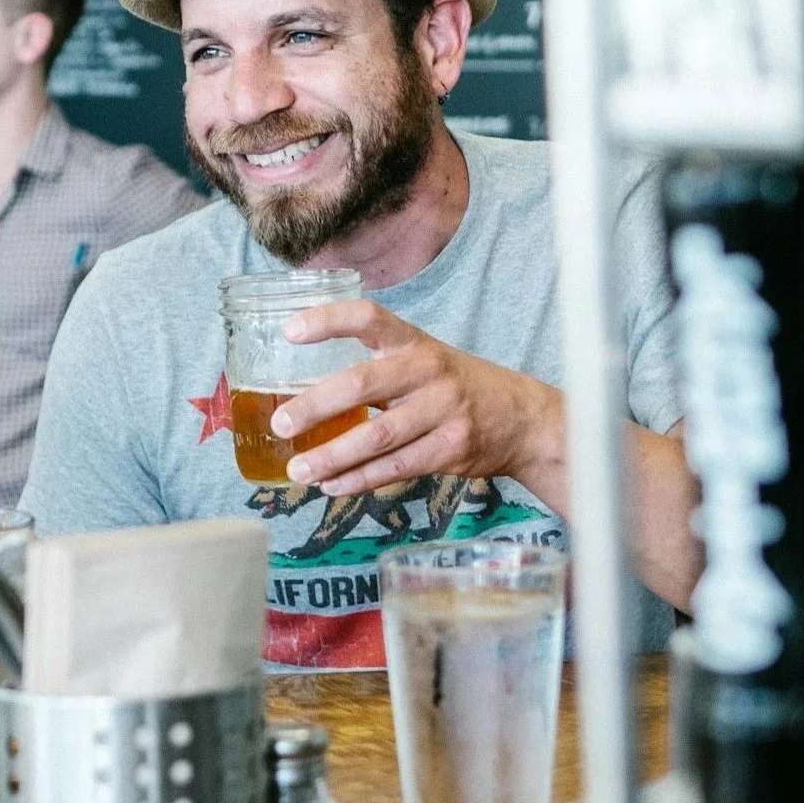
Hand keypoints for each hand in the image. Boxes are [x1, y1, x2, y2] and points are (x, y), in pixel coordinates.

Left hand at [269, 300, 556, 497]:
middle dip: (315, 406)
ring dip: (332, 456)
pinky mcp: (451, 448)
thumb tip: (300, 397)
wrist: (522, 419)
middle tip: (281, 425)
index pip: (368, 317)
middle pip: (362, 385)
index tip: (289, 333)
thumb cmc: (453, 387)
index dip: (328, 320)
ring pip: (377, 436)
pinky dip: (359, 479)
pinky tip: (332, 485)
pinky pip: (396, 467)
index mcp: (413, 342)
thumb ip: (375, 370)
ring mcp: (442, 411)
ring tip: (298, 470)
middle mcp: (427, 370)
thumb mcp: (422, 361)